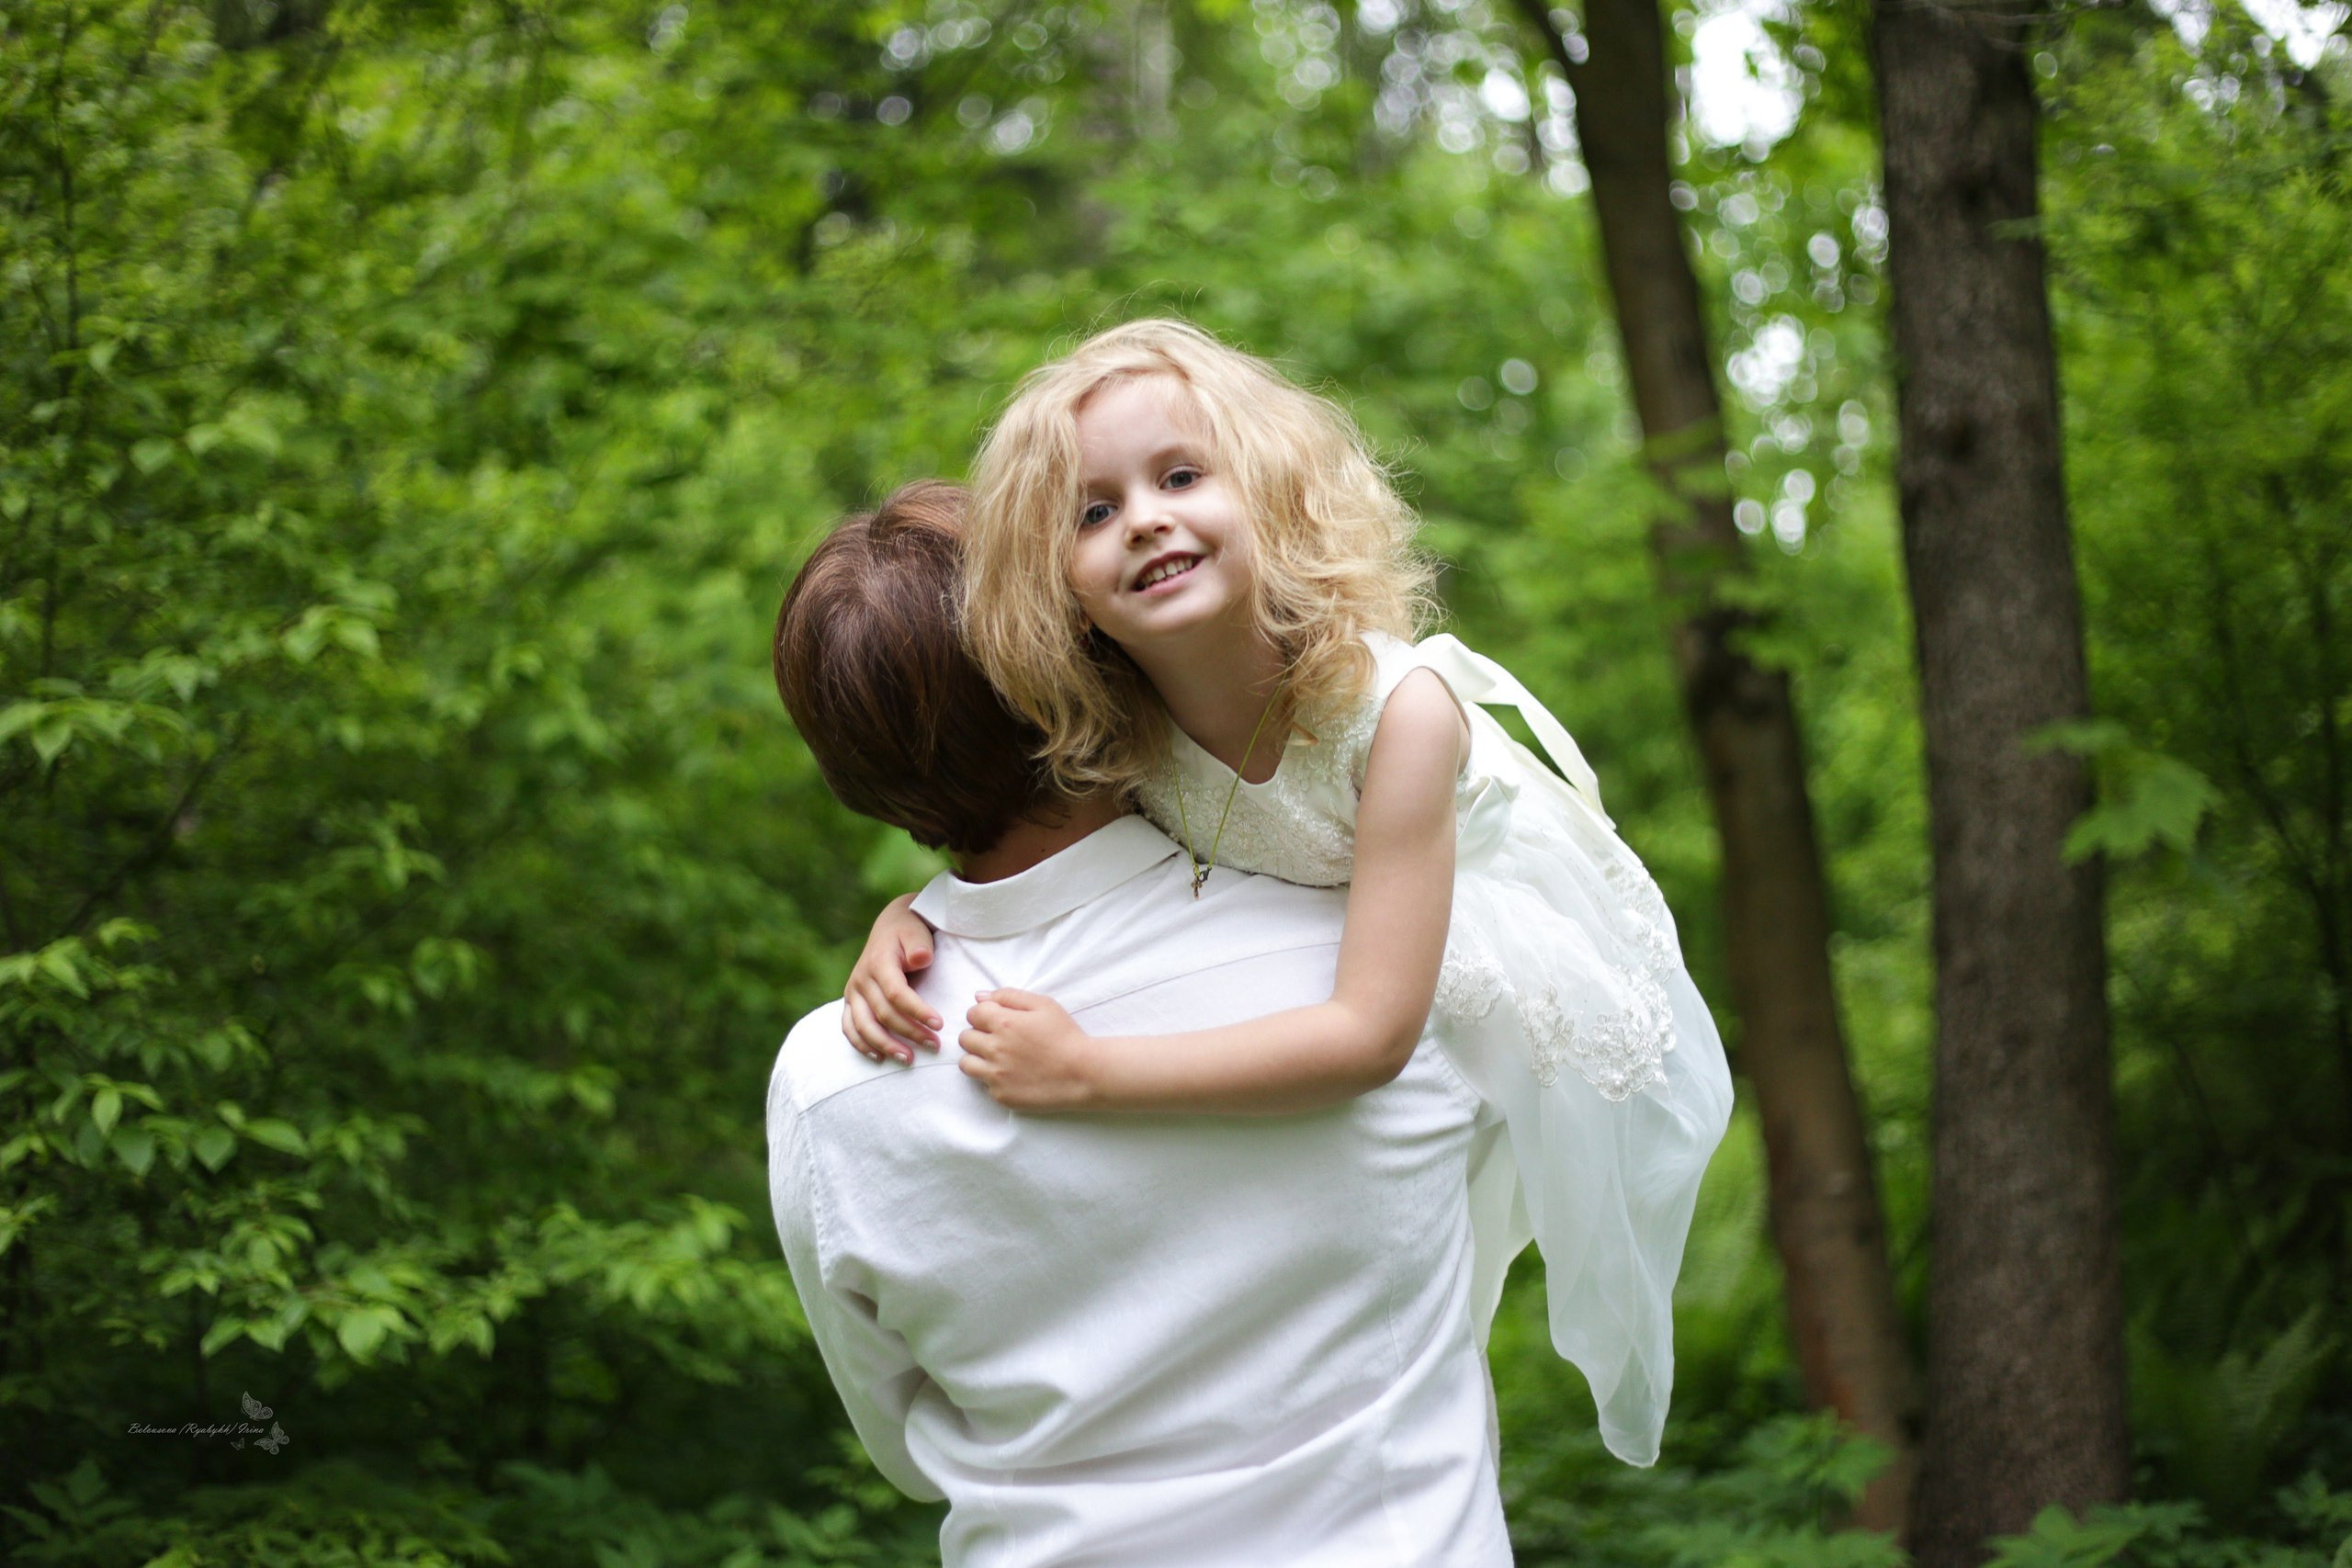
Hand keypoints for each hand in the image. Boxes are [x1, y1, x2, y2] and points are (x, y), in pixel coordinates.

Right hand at [843, 894, 941, 1063]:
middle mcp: (861, 979)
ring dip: (885, 1045)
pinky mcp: (851, 1001)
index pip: (897, 994)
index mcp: (879, 963)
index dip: (918, 1011)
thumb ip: (919, 946)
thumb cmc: (908, 932)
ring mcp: (853, 992)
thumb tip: (921, 958)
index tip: (940, 1024)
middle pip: (883, 1014)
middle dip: (910, 1033)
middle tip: (935, 1045)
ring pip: (864, 1026)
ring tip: (909, 1059)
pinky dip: (861, 1045)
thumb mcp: (916, 932)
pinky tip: (879, 1058)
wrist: (889, 927)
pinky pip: (849, 1027)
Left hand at [959, 989, 1097, 1110]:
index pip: (972, 1013)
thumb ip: (1009, 996)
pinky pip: (984, 1085)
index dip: (983, 1014)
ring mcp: (996, 1075)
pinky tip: (1013, 1075)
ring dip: (977, 1058)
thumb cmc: (1066, 1036)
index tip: (997, 1020)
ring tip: (997, 1058)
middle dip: (978, 1034)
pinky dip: (994, 1079)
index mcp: (1003, 1023)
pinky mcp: (1001, 1095)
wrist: (1083, 1073)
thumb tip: (979, 996)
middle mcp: (994, 1049)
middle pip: (965, 1038)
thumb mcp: (1043, 1005)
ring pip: (966, 1063)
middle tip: (999, 1039)